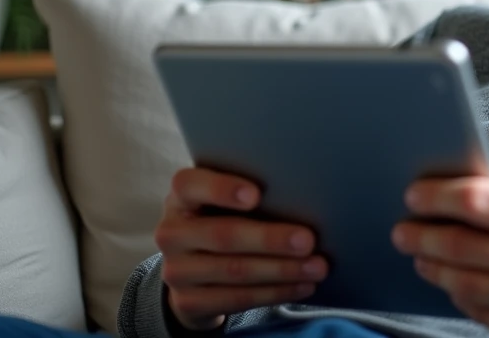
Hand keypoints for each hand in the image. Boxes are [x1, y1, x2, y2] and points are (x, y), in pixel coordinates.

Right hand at [154, 168, 328, 331]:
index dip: (221, 189)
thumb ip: (248, 193)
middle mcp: (171, 233)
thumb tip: (303, 193)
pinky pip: (237, 299)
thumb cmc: (222, 218)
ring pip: (235, 271)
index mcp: (180, 197)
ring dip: (282, 270)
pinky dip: (275, 292)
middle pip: (223, 234)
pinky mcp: (189, 302)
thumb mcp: (223, 200)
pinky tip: (302, 286)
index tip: (256, 194)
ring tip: (317, 266)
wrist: (193, 268)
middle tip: (308, 240)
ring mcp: (176, 271)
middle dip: (270, 239)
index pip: (189, 186)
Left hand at [391, 162, 488, 337]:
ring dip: (430, 265)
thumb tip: (484, 179)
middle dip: (421, 233)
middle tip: (402, 227)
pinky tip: (448, 278)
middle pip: (459, 244)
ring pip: (461, 282)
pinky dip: (456, 293)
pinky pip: (477, 311)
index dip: (437, 196)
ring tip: (418, 252)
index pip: (477, 201)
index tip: (414, 194)